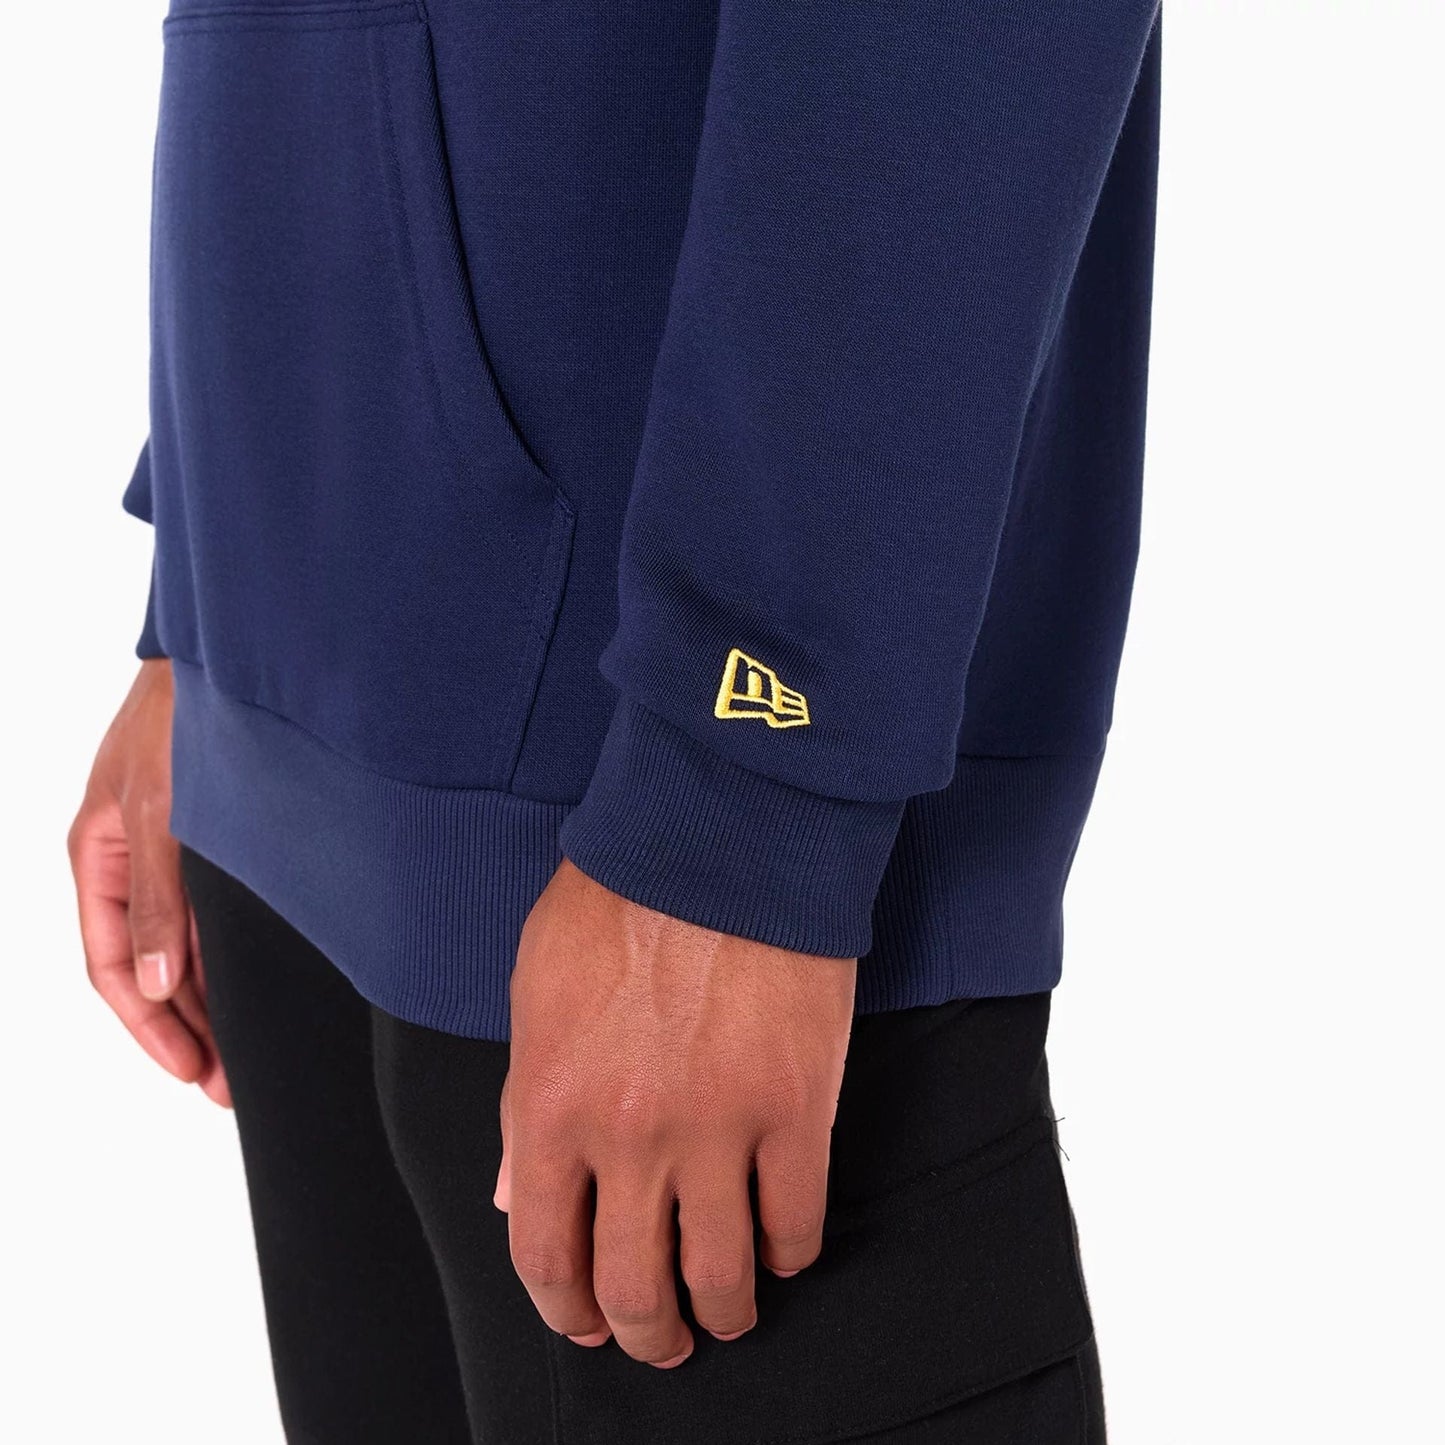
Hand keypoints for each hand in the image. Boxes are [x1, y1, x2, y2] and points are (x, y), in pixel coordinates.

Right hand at [68, 660, 229, 1106]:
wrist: (225, 656)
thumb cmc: (174, 720)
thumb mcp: (159, 813)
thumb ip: (159, 901)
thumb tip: (157, 984)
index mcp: (99, 863)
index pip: (114, 970)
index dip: (150, 1028)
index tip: (192, 1072)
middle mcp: (133, 867)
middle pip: (151, 971)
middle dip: (184, 1028)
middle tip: (226, 1081)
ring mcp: (172, 857)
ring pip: (183, 950)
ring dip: (209, 1000)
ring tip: (243, 1052)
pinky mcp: (213, 844)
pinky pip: (212, 918)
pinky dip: (228, 956)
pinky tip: (255, 984)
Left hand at [499, 859, 854, 1366]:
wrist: (720, 838)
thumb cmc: (620, 898)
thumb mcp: (535, 989)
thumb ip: (525, 1100)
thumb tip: (519, 1193)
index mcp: (549, 1106)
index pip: (544, 1254)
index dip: (565, 1309)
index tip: (585, 1324)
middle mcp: (628, 1138)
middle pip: (633, 1288)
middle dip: (645, 1335)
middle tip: (660, 1341)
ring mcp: (718, 1130)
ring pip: (721, 1276)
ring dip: (723, 1315)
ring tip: (728, 1316)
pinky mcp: (796, 1109)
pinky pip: (797, 1222)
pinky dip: (789, 1255)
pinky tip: (782, 1250)